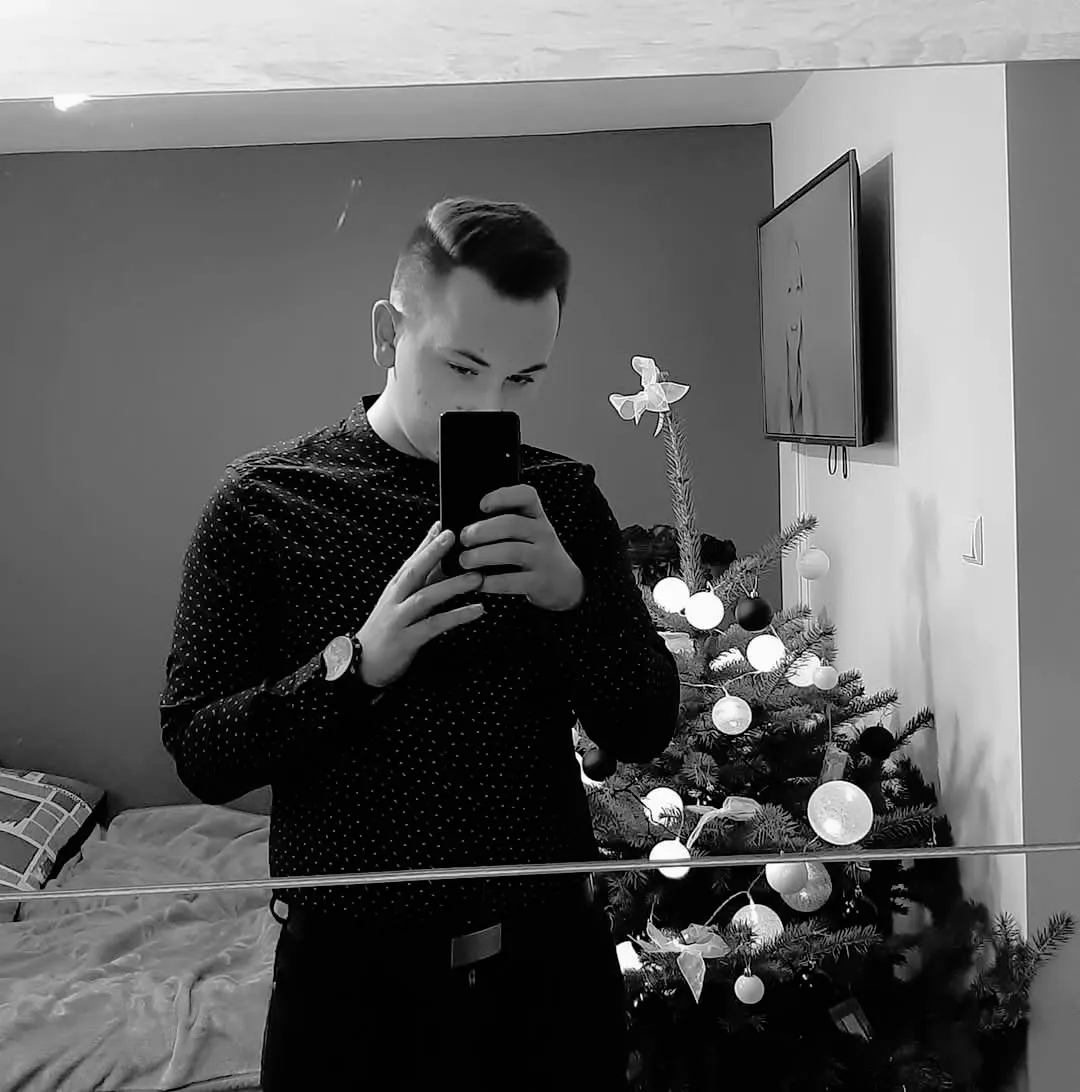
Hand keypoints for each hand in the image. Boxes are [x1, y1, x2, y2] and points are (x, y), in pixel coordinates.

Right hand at [356, 522, 484, 687]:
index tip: (444, 523)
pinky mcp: (406, 640)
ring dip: (452, 586)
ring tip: (477, 577)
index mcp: (396, 588)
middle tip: (455, 535)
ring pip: (425, 597)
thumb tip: (436, 555)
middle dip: (433, 552)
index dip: (427, 542)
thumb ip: (419, 580)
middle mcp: (395, 599)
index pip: (412, 560)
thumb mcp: (400, 601)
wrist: (362, 664)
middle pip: (414, 571)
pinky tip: (477, 610)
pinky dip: (456, 617)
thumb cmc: (386, 629)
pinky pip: (433, 626)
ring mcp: (399, 619)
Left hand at [458, 485, 584, 611]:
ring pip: (511, 551)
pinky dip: (490, 582)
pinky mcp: (539, 582)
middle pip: (511, 524)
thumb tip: (464, 524)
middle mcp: (542, 534)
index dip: (502, 496)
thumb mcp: (528, 533)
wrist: (566, 584)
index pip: (526, 495)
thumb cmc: (535, 553)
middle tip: (464, 538)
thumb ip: (504, 524)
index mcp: (537, 516)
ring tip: (465, 560)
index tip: (481, 505)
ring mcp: (543, 558)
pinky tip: (477, 582)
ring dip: (483, 555)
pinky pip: (512, 581)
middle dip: (483, 530)